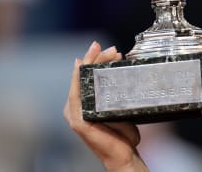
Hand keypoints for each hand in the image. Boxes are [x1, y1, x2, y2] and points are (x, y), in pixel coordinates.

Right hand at [63, 42, 148, 171]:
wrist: (123, 154)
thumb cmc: (122, 133)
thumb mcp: (120, 108)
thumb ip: (117, 93)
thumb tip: (125, 73)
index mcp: (87, 103)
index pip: (87, 76)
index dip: (95, 60)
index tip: (108, 48)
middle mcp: (78, 107)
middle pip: (83, 76)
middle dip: (94, 57)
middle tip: (110, 47)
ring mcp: (76, 114)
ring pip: (80, 82)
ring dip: (91, 64)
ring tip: (104, 51)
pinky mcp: (78, 122)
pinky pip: (76, 96)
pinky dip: (77, 81)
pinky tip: (82, 68)